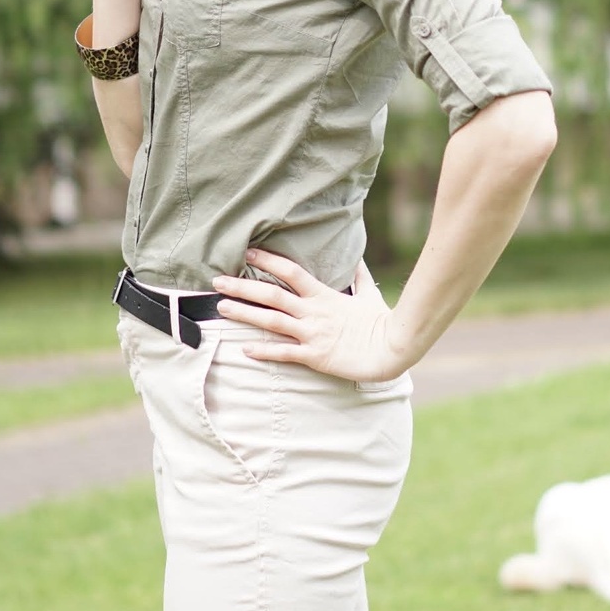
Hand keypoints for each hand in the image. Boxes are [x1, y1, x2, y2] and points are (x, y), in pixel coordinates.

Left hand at [213, 250, 406, 382]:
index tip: (247, 254)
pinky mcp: (315, 356)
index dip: (268, 261)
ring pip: (272, 321)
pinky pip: (284, 353)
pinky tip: (245, 349)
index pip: (291, 272)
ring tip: (222, 308)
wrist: (392, 348)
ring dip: (245, 314)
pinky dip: (264, 351)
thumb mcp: (368, 294)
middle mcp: (313, 312)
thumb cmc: (381, 321)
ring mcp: (312, 334)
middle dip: (243, 287)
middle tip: (218, 282)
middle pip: (272, 295)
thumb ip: (358, 276)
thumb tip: (356, 258)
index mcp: (324, 295)